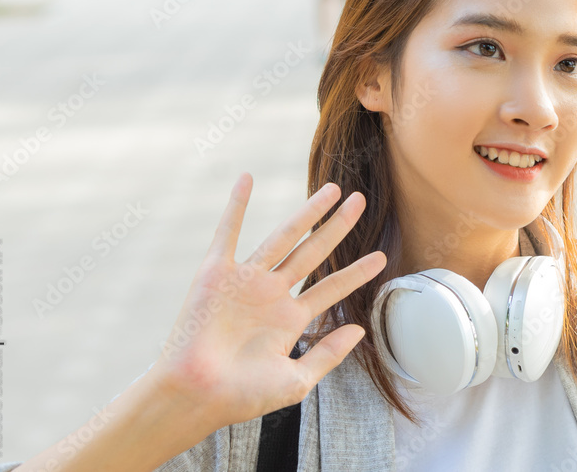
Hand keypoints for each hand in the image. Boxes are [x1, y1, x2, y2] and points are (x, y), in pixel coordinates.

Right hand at [149, 173, 385, 435]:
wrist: (195, 396)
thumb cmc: (241, 397)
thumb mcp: (295, 382)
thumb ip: (327, 354)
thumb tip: (358, 329)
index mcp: (290, 319)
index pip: (332, 289)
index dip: (357, 272)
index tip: (382, 256)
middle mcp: (271, 295)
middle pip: (314, 252)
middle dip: (339, 227)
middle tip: (362, 201)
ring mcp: (246, 281)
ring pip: (285, 237)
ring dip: (308, 212)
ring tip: (333, 189)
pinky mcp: (216, 273)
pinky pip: (227, 232)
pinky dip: (236, 205)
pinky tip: (247, 178)